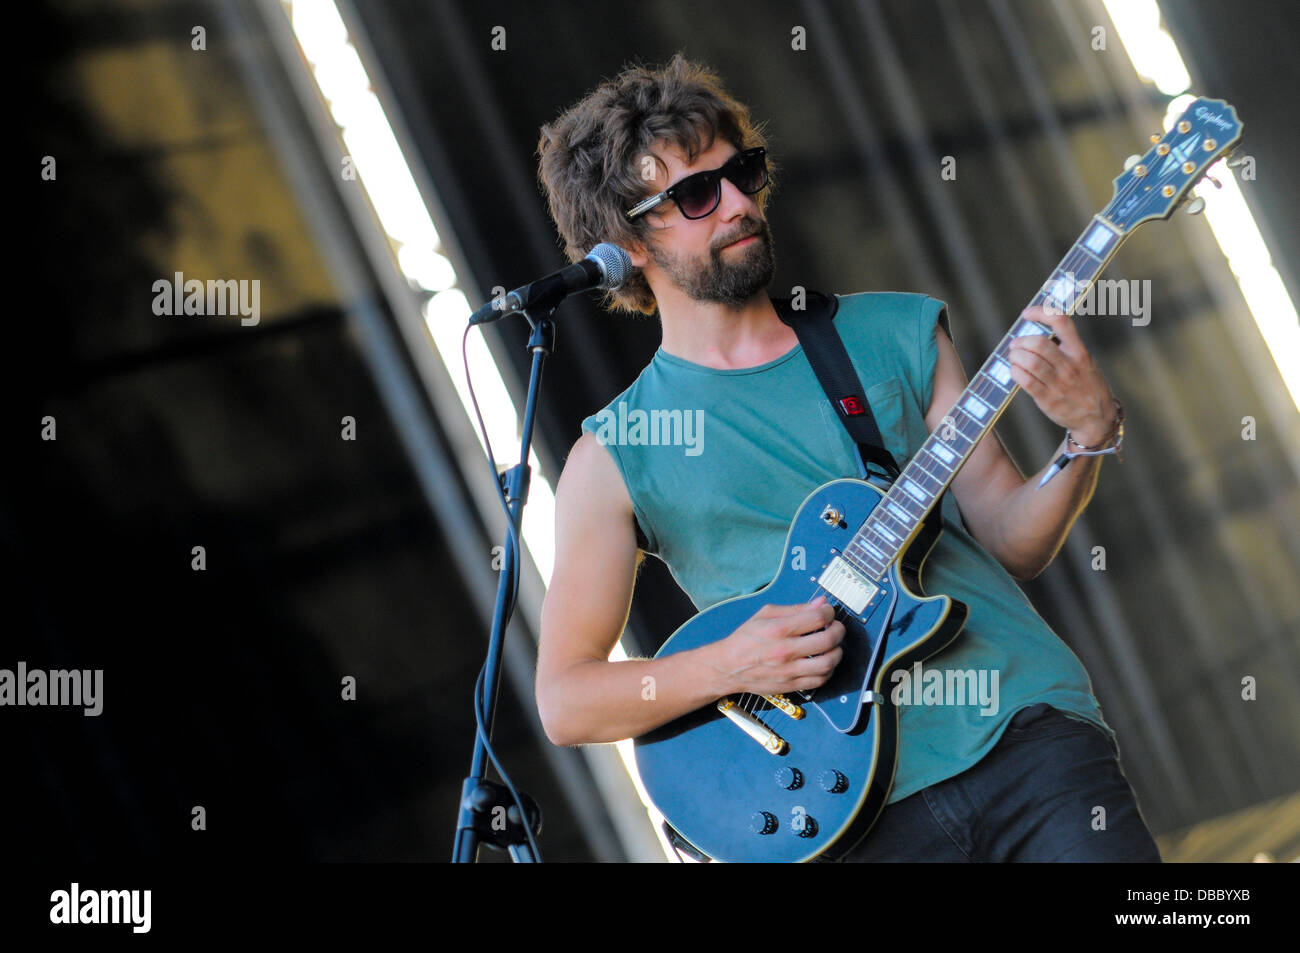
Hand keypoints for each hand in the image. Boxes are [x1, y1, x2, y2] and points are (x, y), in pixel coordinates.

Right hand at [710, 595, 844, 696]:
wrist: (728, 667)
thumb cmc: (746, 639)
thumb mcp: (765, 615)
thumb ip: (795, 609)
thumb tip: (820, 603)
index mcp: (778, 629)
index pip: (817, 618)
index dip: (828, 612)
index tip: (828, 612)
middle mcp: (785, 651)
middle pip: (827, 640)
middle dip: (838, 631)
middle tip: (836, 628)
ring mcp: (789, 671)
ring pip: (828, 663)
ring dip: (837, 652)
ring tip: (833, 646)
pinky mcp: (791, 685)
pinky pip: (819, 680)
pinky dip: (828, 670)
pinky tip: (824, 662)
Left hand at [1007, 306, 1117, 446]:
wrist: (1097, 418)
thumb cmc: (1086, 385)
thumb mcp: (1085, 362)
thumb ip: (1066, 348)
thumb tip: (1035, 334)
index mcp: (1080, 352)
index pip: (1061, 322)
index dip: (1040, 312)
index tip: (1027, 314)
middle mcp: (1070, 365)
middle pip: (1039, 343)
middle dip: (1021, 341)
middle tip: (1016, 344)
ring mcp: (1059, 383)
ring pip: (1030, 361)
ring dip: (1015, 356)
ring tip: (1014, 358)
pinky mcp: (1048, 399)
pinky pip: (1025, 381)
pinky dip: (1015, 372)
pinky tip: (1015, 371)